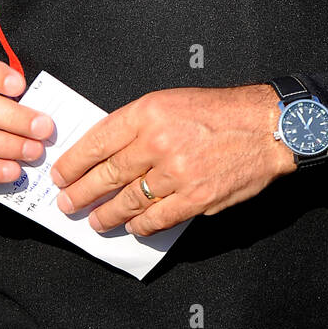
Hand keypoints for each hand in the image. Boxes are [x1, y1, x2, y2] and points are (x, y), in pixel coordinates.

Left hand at [50, 84, 294, 235]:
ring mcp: (176, 173)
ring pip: (129, 201)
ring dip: (107, 214)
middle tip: (66, 203)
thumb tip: (107, 151)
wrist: (266, 127)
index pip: (98, 140)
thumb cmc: (221, 111)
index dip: (74, 162)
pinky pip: (157, 218)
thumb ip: (139, 124)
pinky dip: (141, 226)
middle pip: (107, 174)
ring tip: (95, 220)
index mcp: (148, 112)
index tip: (61, 174)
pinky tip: (132, 227)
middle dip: (81, 192)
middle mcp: (158, 142)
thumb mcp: (172, 101)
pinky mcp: (195, 199)